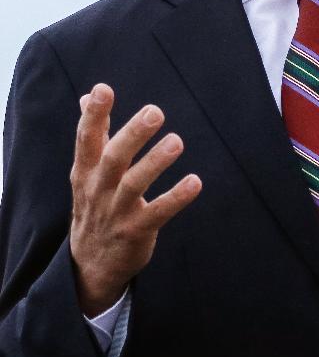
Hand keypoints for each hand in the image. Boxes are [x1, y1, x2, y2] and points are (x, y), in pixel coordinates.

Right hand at [69, 83, 201, 316]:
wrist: (88, 266)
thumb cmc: (93, 205)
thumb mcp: (85, 172)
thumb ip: (93, 134)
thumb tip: (89, 95)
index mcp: (85, 171)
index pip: (86, 139)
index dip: (94, 115)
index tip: (103, 90)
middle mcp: (98, 189)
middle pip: (113, 158)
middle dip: (133, 134)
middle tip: (155, 111)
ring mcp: (116, 212)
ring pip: (135, 185)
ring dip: (156, 162)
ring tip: (176, 141)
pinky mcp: (136, 231)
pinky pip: (158, 213)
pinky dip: (176, 198)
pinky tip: (195, 182)